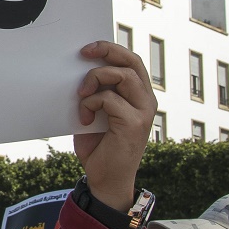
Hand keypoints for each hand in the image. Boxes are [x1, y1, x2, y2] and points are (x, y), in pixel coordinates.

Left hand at [73, 40, 157, 213]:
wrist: (105, 180)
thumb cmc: (100, 146)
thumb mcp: (97, 112)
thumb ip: (98, 91)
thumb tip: (81, 67)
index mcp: (140, 96)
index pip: (132, 61)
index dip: (112, 49)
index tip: (88, 48)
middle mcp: (147, 101)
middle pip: (132, 62)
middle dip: (107, 51)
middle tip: (84, 53)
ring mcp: (143, 112)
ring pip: (122, 75)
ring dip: (95, 79)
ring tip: (81, 95)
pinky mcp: (134, 123)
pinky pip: (109, 98)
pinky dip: (90, 103)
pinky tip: (84, 119)